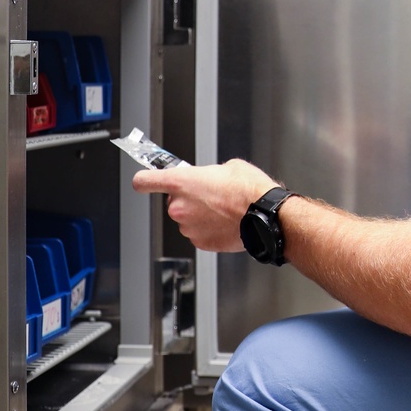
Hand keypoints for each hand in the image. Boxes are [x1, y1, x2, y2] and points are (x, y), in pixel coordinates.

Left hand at [131, 159, 275, 251]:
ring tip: (223, 210)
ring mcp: (188, 227)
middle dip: (188, 199)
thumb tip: (209, 180)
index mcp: (180, 182)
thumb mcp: (228, 167)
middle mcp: (179, 207)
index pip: (144, 181)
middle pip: (173, 202)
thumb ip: (208, 174)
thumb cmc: (249, 190)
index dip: (144, 181)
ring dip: (199, 215)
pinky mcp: (201, 243)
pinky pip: (199, 234)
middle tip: (210, 195)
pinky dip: (209, 229)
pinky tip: (226, 222)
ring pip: (187, 220)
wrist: (266, 215)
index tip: (145, 181)